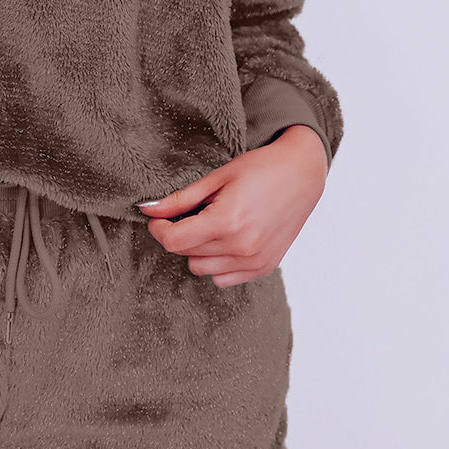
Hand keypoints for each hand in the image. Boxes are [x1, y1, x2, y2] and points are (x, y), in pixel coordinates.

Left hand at [137, 125, 328, 286]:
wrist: (302, 174)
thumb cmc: (259, 169)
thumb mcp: (216, 178)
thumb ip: (180, 199)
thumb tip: (147, 210)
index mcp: (226, 222)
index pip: (173, 241)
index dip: (159, 228)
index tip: (159, 217)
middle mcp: (241, 247)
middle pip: (186, 254)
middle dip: (180, 234)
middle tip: (192, 213)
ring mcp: (255, 261)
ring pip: (202, 268)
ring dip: (198, 250)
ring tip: (212, 224)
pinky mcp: (264, 267)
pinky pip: (223, 278)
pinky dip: (217, 263)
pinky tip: (226, 239)